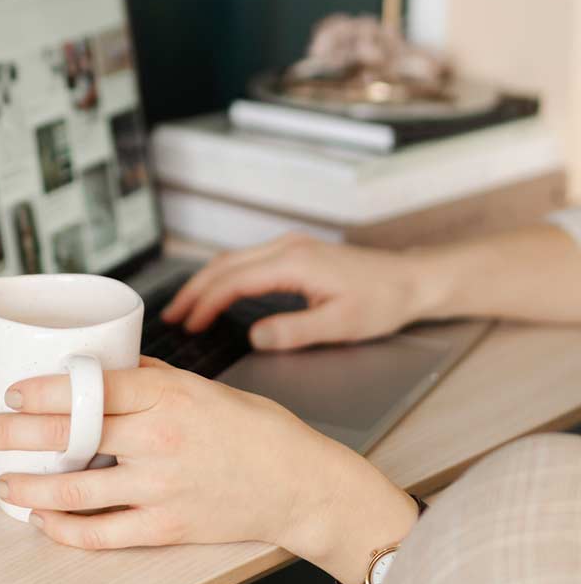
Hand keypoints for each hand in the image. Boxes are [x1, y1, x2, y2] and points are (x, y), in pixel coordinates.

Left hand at [0, 357, 417, 583]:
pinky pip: (103, 533)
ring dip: (29, 488)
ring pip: (74, 490)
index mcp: (168, 396)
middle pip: (69, 435)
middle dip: (14, 433)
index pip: (90, 389)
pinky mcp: (166, 527)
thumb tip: (107, 367)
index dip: (43, 392)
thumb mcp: (205, 386)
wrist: (302, 485)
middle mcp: (159, 439)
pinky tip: (44, 522)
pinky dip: (65, 530)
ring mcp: (160, 487)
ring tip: (4, 482)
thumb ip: (153, 378)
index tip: (14, 393)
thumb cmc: (258, 432)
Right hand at [161, 234, 427, 350]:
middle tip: (171, 318)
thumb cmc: (384, 301)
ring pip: (231, 260)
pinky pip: (245, 261)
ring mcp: (289, 246)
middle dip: (193, 291)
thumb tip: (255, 336)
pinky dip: (222, 278)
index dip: (206, 304)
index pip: (234, 281)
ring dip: (204, 283)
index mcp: (294, 263)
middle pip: (224, 265)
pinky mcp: (293, 252)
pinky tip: (215, 294)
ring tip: (185, 309)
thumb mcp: (341, 325)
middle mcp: (287, 247)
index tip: (189, 326)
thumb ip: (294, 331)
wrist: (413, 279)